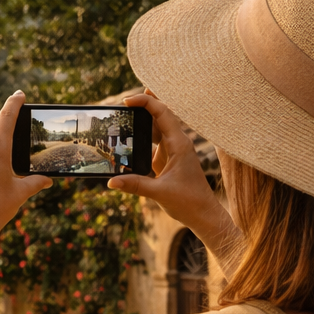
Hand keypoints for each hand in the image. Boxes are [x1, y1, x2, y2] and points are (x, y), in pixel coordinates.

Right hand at [107, 92, 243, 271]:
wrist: (203, 214)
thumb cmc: (188, 202)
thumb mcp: (159, 193)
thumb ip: (134, 185)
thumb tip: (111, 181)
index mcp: (179, 144)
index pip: (162, 113)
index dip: (145, 102)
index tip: (127, 101)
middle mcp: (177, 143)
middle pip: (161, 114)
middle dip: (146, 103)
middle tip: (125, 99)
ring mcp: (173, 150)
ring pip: (158, 126)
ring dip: (143, 119)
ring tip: (125, 113)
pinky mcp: (168, 159)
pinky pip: (155, 141)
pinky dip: (143, 135)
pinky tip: (130, 136)